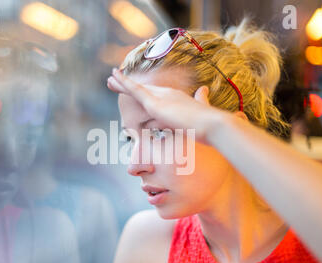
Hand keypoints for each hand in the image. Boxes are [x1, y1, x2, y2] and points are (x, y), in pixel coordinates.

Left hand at [107, 68, 228, 141]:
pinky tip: (114, 77)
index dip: (144, 91)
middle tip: (115, 79)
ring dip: (122, 82)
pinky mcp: (155, 103)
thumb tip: (205, 90)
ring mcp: (161, 97)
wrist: (212, 125)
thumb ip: (201, 100)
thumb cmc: (209, 126)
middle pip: (144, 89)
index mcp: (177, 99)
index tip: (136, 89)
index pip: (156, 94)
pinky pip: (135, 90)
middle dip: (129, 85)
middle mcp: (168, 94)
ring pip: (136, 88)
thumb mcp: (201, 111)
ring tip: (109, 78)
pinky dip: (123, 83)